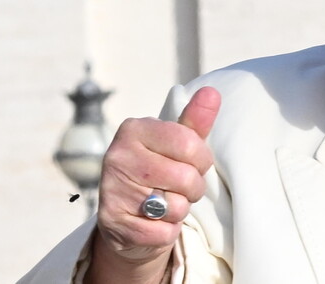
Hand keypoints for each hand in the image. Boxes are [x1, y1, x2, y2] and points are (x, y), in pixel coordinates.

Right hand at [87, 86, 220, 282]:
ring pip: (176, 207)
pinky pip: (164, 232)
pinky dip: (167, 231)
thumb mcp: (176, 143)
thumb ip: (195, 120)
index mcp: (134, 129)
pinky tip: (154, 221)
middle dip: (194, 187)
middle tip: (180, 187)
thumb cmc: (159, 171)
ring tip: (165, 202)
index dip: (201, 159)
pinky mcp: (114, 223)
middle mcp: (118, 157)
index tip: (193, 162)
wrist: (126, 218)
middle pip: (186, 178)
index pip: (189, 143)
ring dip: (180, 210)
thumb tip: (212, 92)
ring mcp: (113, 190)